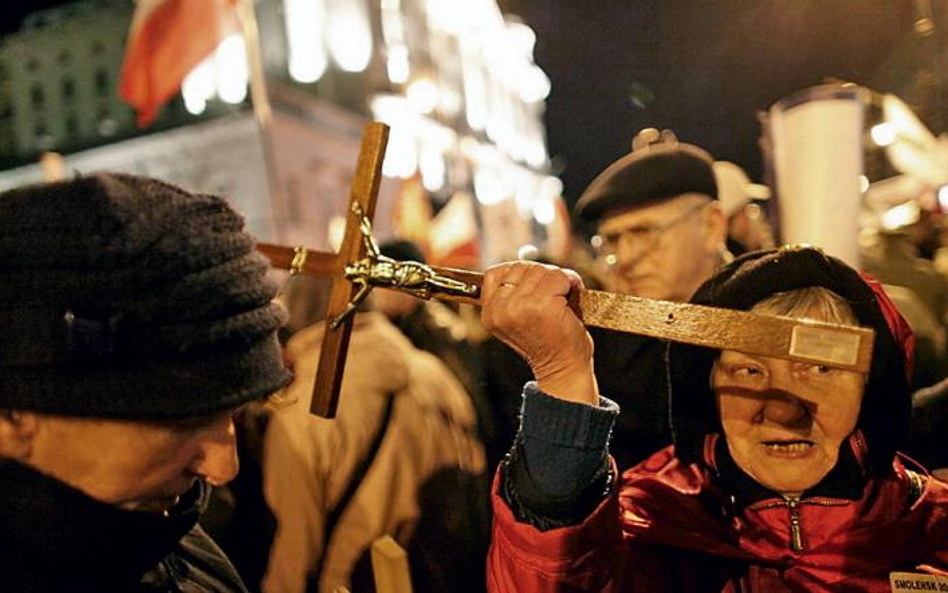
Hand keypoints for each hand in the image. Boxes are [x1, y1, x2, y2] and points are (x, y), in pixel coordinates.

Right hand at [481, 261, 598, 404]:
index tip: (536, 289)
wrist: (563, 369)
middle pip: (521, 268)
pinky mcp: (540, 305)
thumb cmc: (548, 343)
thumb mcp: (518, 320)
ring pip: (541, 270)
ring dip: (558, 280)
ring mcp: (519, 307)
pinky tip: (572, 298)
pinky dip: (571, 282)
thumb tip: (524, 266)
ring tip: (563, 299)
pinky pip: (558, 276)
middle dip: (542, 276)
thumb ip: (512, 295)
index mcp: (489, 314)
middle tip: (555, 295)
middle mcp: (499, 310)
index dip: (521, 275)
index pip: (496, 273)